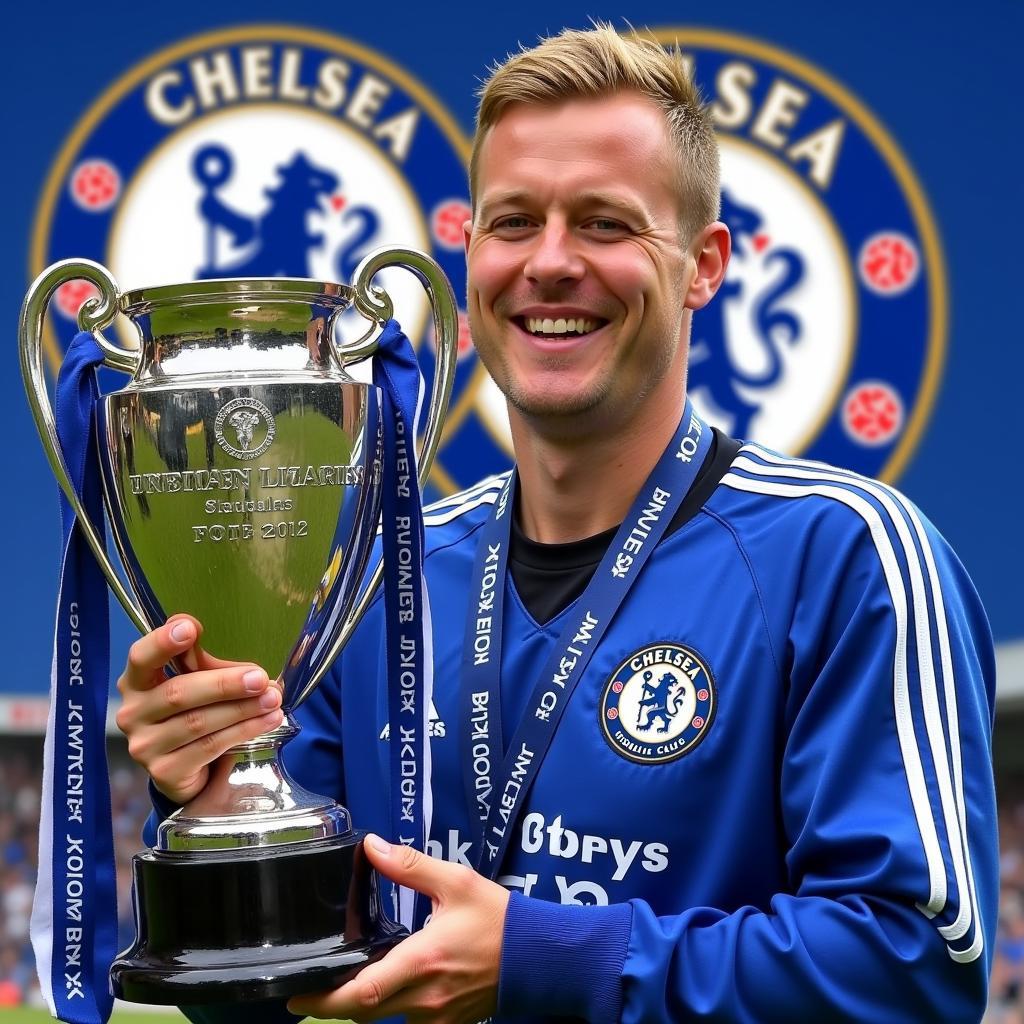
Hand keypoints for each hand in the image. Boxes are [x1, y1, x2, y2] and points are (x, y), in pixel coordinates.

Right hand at [115, 613, 283, 803]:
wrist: (185, 769)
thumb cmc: (191, 712)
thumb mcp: (196, 682)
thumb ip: (208, 666)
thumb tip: (250, 667)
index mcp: (135, 681)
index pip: (141, 657)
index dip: (163, 642)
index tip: (191, 628)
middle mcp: (132, 713)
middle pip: (178, 693)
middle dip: (224, 684)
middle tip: (260, 678)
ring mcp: (145, 746)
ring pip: (198, 722)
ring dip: (242, 709)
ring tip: (273, 699)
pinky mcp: (165, 771)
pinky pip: (210, 747)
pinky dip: (243, 731)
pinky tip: (267, 721)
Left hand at [288, 836, 509, 1023]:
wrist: (538, 957)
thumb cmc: (498, 918)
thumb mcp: (455, 882)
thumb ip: (409, 866)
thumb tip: (372, 847)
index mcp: (422, 961)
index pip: (363, 993)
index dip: (324, 999)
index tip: (296, 996)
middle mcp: (424, 997)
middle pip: (363, 1013)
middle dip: (330, 1007)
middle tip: (306, 994)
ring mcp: (437, 1016)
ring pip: (384, 1018)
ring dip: (361, 1004)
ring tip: (346, 981)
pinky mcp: (449, 1023)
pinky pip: (408, 1020)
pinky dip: (390, 1007)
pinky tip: (387, 985)